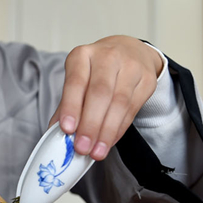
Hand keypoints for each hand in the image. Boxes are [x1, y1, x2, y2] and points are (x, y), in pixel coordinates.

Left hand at [49, 36, 163, 160]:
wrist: (130, 51)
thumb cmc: (97, 69)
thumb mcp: (78, 78)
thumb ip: (67, 104)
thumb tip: (55, 132)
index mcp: (82, 55)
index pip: (76, 81)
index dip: (71, 106)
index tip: (67, 129)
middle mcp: (107, 57)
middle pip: (100, 93)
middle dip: (90, 124)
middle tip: (82, 147)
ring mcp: (130, 67)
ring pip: (119, 103)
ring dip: (106, 131)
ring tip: (96, 151)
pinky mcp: (147, 80)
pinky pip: (132, 109)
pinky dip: (119, 129)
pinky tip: (109, 141)